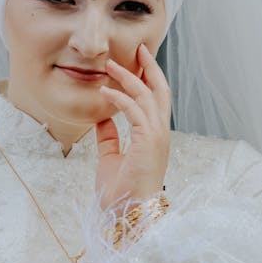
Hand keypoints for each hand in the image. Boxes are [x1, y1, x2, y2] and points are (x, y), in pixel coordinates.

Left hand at [95, 43, 171, 209]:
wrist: (128, 214)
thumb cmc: (122, 192)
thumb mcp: (111, 158)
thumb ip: (109, 137)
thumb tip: (102, 118)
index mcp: (154, 136)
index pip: (155, 100)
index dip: (148, 79)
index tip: (138, 61)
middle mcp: (160, 133)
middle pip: (159, 91)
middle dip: (149, 68)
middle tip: (138, 48)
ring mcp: (157, 137)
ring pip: (147, 96)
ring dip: (129, 77)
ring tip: (111, 64)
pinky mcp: (148, 141)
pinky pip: (134, 111)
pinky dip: (120, 98)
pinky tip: (105, 90)